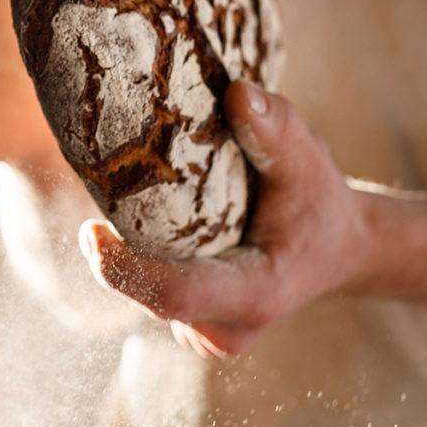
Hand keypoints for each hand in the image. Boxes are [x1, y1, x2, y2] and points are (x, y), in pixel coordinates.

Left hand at [79, 80, 372, 356]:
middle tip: (102, 189)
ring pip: (145, 295)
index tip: (90, 232)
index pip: (177, 294)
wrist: (337, 248)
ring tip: (130, 200)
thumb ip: (277, 129)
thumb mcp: (309, 161)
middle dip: (118, 251)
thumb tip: (238, 92)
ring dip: (130, 252)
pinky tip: (151, 224)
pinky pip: (150, 293)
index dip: (125, 271)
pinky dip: (141, 259)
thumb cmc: (320, 204)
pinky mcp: (193, 325)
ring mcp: (208, 334)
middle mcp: (227, 328)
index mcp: (257, 294)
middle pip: (150, 294)